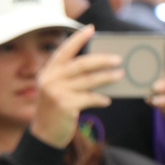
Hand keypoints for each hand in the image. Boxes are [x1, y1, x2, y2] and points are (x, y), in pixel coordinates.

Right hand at [30, 25, 121, 148]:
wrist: (44, 134)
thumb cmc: (54, 110)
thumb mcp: (55, 90)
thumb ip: (68, 78)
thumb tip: (97, 69)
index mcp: (47, 72)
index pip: (64, 51)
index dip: (78, 39)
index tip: (91, 29)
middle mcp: (50, 79)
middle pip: (81, 64)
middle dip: (102, 60)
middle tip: (118, 59)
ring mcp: (57, 92)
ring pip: (89, 80)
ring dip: (107, 77)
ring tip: (120, 75)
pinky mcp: (66, 105)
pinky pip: (90, 98)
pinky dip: (100, 99)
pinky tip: (106, 100)